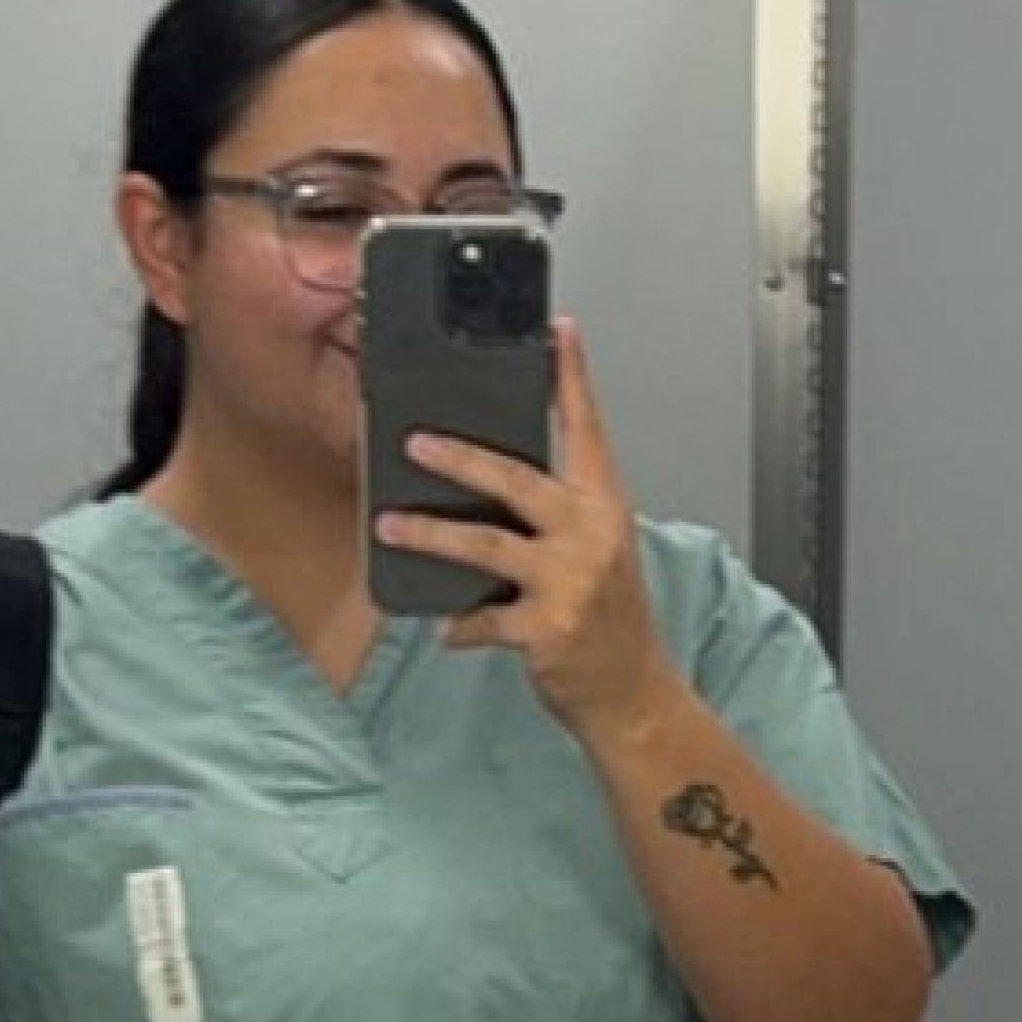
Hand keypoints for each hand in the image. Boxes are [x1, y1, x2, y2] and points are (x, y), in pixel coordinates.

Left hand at [373, 317, 689, 748]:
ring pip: (485, 544)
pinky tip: (447, 626)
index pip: (589, 428)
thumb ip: (554, 513)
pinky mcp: (547, 628)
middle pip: (517, 479)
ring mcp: (571, 581)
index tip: (559, 331)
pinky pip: (482, 618)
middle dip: (460, 457)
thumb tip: (480, 480)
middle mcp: (592, 533)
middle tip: (414, 442)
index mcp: (605, 504)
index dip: (573, 377)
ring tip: (389, 525)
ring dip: (431, 534)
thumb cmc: (608, 615)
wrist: (632, 691)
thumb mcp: (596, 548)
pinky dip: (459, 623)